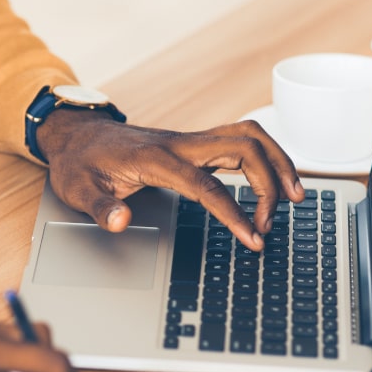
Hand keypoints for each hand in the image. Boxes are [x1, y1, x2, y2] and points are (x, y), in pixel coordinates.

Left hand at [37, 109, 303, 250]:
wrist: (76, 134)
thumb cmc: (79, 163)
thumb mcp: (78, 189)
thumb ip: (100, 208)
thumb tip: (120, 222)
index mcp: (156, 159)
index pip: (207, 186)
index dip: (234, 213)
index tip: (253, 238)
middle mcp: (181, 144)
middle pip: (244, 147)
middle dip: (269, 182)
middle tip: (270, 224)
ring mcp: (191, 141)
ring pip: (249, 136)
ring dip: (277, 162)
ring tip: (295, 196)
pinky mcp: (196, 144)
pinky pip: (241, 140)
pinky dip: (266, 156)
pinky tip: (275, 181)